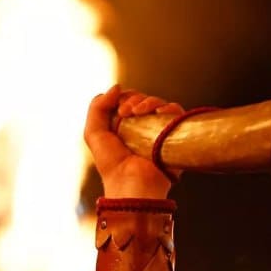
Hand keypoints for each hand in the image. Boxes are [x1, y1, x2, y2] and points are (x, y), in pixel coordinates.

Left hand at [85, 85, 183, 199]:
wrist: (131, 183)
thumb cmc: (111, 163)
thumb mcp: (94, 134)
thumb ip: (97, 108)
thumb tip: (117, 87)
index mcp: (123, 127)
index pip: (128, 100)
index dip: (124, 98)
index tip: (118, 109)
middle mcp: (142, 128)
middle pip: (144, 100)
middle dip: (135, 99)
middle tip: (126, 112)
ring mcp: (158, 132)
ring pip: (159, 105)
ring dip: (149, 102)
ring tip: (138, 112)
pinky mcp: (174, 137)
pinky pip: (177, 115)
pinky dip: (169, 108)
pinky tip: (159, 113)